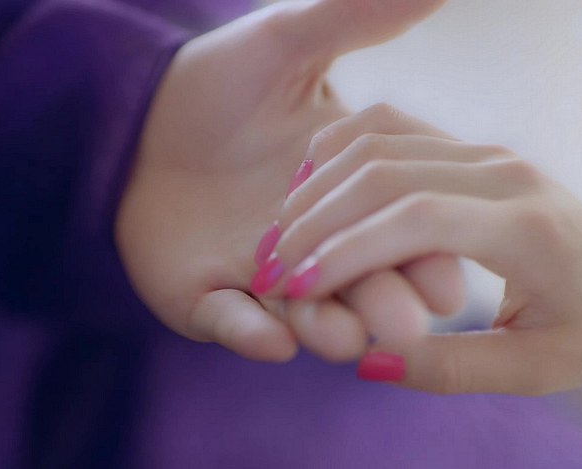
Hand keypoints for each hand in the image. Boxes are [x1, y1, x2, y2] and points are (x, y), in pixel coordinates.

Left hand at [116, 1, 447, 361]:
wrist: (133, 115)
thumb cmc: (218, 83)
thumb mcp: (287, 45)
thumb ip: (357, 18)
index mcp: (350, 191)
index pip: (402, 224)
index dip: (426, 250)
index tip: (448, 273)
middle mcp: (317, 242)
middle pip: (365, 282)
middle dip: (386, 304)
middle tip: (405, 324)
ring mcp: (261, 275)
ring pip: (307, 314)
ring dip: (326, 327)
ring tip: (341, 334)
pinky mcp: (206, 296)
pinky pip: (231, 322)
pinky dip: (249, 333)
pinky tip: (267, 338)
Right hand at [263, 104, 581, 394]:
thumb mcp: (538, 370)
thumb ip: (452, 370)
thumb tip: (368, 361)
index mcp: (527, 228)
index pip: (417, 219)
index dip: (347, 248)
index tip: (294, 286)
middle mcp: (504, 173)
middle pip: (385, 171)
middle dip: (314, 219)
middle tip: (268, 266)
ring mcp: (486, 151)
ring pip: (380, 141)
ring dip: (319, 185)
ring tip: (280, 235)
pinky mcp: (470, 147)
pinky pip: (392, 127)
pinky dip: (342, 150)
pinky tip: (311, 187)